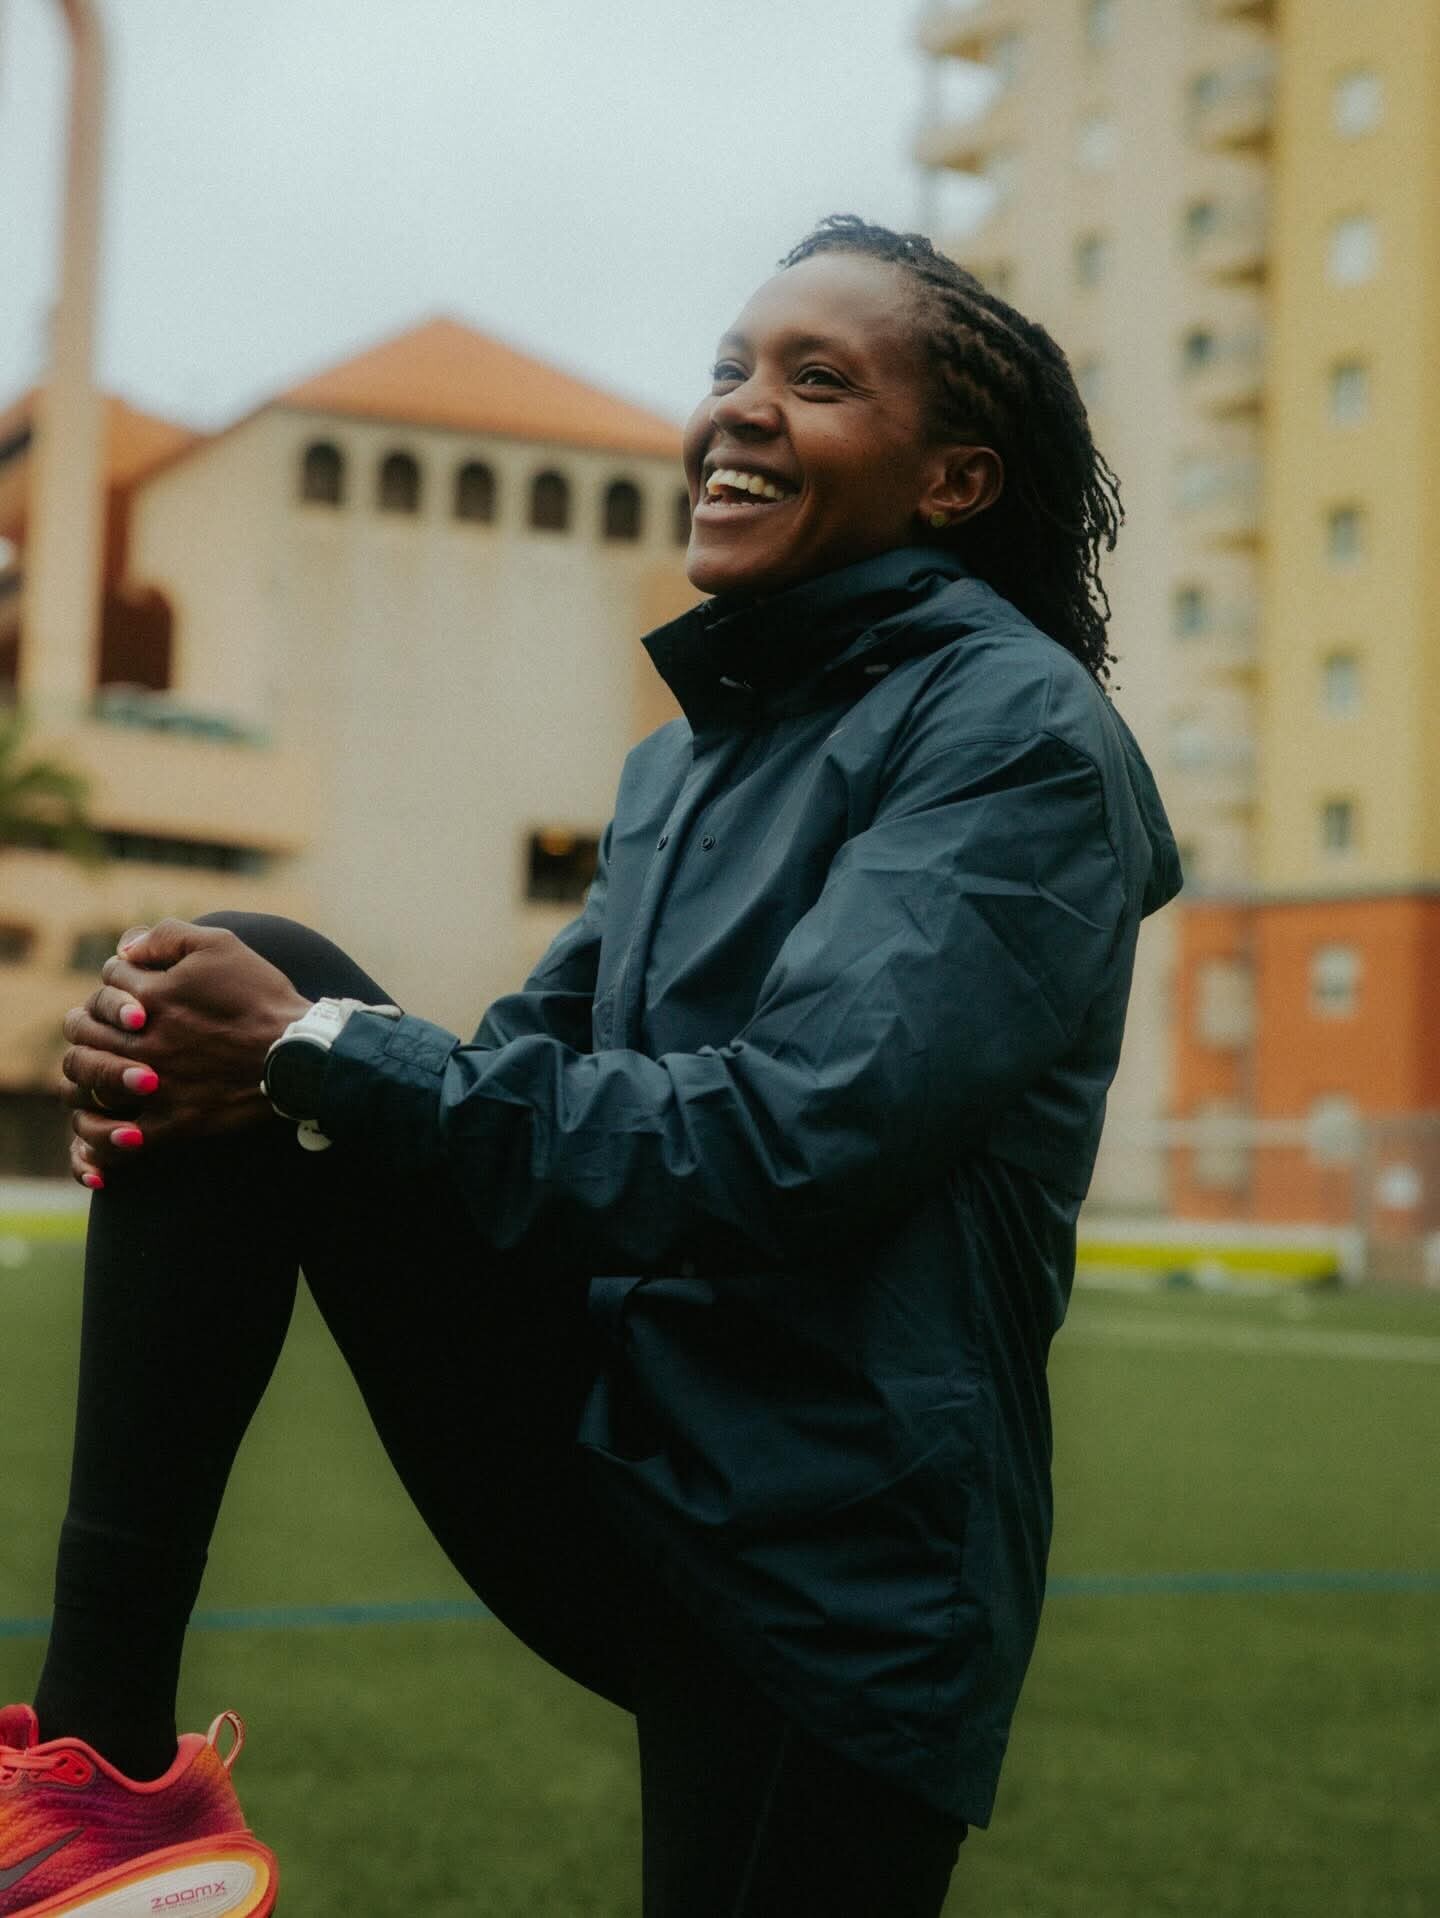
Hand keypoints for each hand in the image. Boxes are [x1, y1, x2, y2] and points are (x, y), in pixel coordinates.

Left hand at [61, 918, 309, 1184]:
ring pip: (88, 1077)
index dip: (121, 975)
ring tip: (98, 1065)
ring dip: (86, 1067)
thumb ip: (167, 936)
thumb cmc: (262, 997)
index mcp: (150, 995)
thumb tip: (128, 947)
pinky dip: (107, 1132)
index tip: (138, 983)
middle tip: (104, 1024)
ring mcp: (153, 1083)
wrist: (298, 1054)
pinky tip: (114, 1123)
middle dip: (88, 1019)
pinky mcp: (172, 1120)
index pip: (109, 977)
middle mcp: (143, 1040)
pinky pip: (120, 1135)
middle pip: (82, 1027)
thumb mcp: (220, 945)